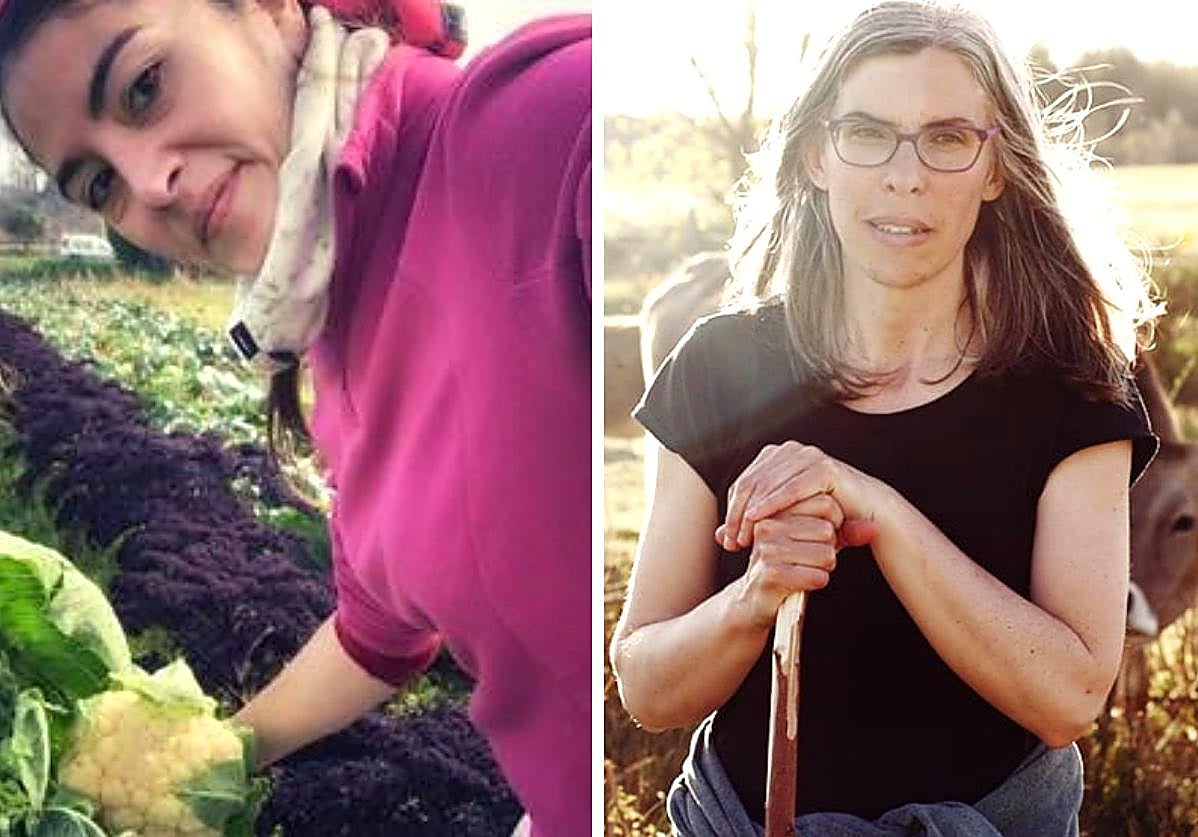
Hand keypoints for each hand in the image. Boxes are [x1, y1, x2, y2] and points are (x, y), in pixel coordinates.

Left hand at [720, 441, 884, 551]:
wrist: (867, 517)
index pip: (743, 483)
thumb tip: (718, 537)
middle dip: (738, 515)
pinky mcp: (825, 468)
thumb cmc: (822, 521)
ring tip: (744, 538)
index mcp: (778, 456)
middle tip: (733, 542)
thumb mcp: (783, 523)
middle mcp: (791, 450)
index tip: (727, 539)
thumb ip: (752, 526)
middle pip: (751, 482)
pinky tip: (759, 520)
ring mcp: (808, 455)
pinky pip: (791, 488)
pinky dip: (772, 504)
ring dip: (751, 512)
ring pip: (767, 484)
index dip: (732, 511)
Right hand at [731, 497, 843, 630]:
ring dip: (823, 568)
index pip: (825, 503)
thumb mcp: (813, 541)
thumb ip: (844, 532)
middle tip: (810, 558)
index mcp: (776, 510)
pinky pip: (817, 577)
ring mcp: (768, 549)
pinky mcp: (772, 575)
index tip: (821, 537)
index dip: (834, 523)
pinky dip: (817, 582)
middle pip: (828, 530)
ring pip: (826, 555)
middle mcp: (769, 525)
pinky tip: (803, 582)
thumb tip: (874, 528)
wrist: (754, 599)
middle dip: (828, 548)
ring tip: (805, 569)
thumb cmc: (786, 565)